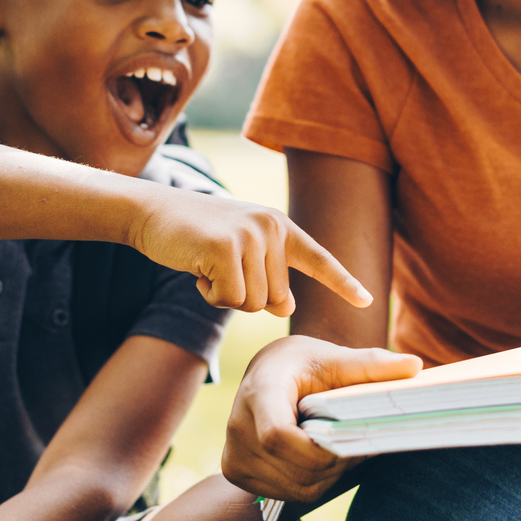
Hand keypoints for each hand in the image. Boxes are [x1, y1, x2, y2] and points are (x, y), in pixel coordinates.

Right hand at [129, 188, 372, 316]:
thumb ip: (266, 277)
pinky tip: (197, 272)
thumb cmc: (195, 237)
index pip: (318, 258)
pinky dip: (212, 296)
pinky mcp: (226, 247)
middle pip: (277, 298)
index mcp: (279, 226)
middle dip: (246, 297)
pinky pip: (231, 299)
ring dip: (226, 297)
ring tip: (207, 268)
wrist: (153, 212)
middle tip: (219, 271)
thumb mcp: (238, 254)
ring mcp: (250, 235)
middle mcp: (271, 227)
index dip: (343, 283)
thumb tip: (287, 309)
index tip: (367, 301)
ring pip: (254, 303)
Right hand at [221, 334, 421, 500]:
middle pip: (294, 468)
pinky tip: (321, 459)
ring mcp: (234, 454)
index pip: (278, 437)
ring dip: (329, 476)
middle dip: (336, 463)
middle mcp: (237, 426)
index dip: (317, 449)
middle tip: (359, 442)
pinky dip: (313, 482)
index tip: (348, 437)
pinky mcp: (236, 472)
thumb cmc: (303, 364)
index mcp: (259, 391)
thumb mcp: (335, 358)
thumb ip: (372, 366)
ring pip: (295, 487)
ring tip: (341, 448)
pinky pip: (287, 493)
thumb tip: (415, 367)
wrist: (268, 373)